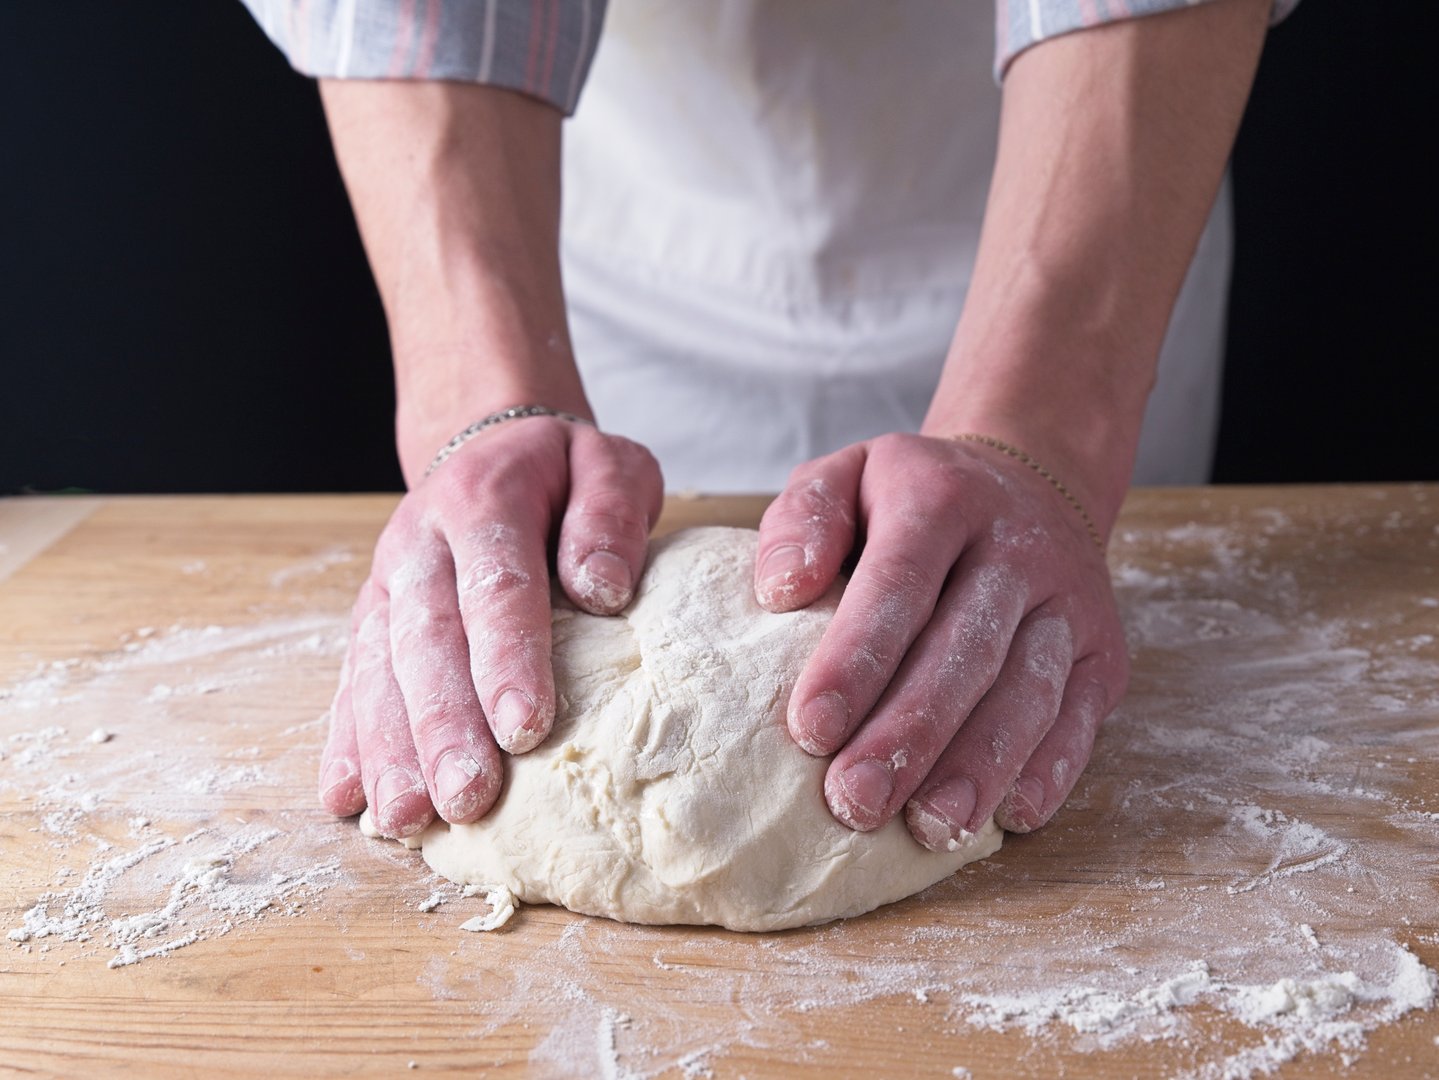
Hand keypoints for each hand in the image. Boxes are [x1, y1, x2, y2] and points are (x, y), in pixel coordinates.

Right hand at [319, 416, 662, 837]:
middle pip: (426, 640)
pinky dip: (346, 742)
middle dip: (443, 725)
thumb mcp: (609, 466)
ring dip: (390, 749)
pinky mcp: (370, 618)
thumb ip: (610, 516)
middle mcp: (421, 545)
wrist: (488, 444)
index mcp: (484, 502)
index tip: (525, 727)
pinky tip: (346, 800)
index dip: (507, 658)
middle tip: (466, 799)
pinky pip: (350, 681)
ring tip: (407, 820)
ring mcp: (387, 585)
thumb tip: (605, 588)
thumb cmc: (563, 473)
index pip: (496, 586)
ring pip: (378, 670)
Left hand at [754, 433, 1127, 845]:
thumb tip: (782, 589)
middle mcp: (1015, 547)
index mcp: (941, 500)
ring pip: (1028, 691)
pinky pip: (1079, 716)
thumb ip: (805, 519)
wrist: (1032, 479)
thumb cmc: (911, 500)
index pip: (897, 584)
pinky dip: (1050, 769)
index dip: (855, 660)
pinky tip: (1009, 816)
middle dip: (908, 733)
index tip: (809, 730)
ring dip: (979, 765)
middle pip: (964, 650)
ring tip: (928, 827)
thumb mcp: (846, 477)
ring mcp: (1068, 602)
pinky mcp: (1102, 651)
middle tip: (854, 801)